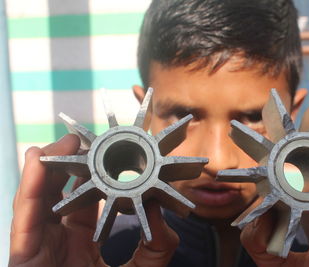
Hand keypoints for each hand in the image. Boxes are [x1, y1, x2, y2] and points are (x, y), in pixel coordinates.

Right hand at [9, 134, 178, 266]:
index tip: (107, 153)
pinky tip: (36, 161)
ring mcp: (42, 248)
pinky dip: (29, 188)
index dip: (96, 176)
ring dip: (47, 167)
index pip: (90, 201)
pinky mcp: (23, 258)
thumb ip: (159, 242)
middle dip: (69, 165)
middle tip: (83, 141)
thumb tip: (164, 206)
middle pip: (60, 195)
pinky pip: (24, 219)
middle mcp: (62, 241)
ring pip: (38, 200)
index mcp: (87, 242)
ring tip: (63, 142)